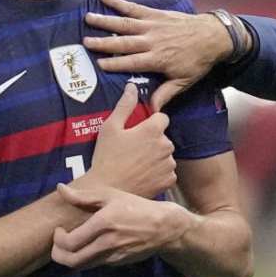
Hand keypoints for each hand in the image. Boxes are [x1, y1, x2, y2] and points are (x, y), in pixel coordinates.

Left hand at [51, 183, 196, 268]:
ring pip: (82, 266)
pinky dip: (87, 258)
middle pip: (71, 261)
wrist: (164, 227)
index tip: (59, 230)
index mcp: (103, 223)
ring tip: (71, 246)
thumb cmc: (136, 207)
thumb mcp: (111, 195)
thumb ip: (83, 196)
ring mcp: (112, 255)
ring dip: (70, 259)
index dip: (57, 240)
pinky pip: (95, 264)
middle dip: (58, 255)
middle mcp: (106, 243)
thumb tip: (60, 188)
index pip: (69, 242)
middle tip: (59, 243)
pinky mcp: (118, 263)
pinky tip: (89, 247)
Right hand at [75, 82, 175, 199]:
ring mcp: (169, 163)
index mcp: (153, 130)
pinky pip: (167, 171)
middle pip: (164, 137)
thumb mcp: (110, 127)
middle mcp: (166, 145)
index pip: (162, 118)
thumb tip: (131, 86)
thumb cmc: (106, 157)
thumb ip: (125, 105)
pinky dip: (158, 173)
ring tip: (137, 164)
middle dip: (153, 141)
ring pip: (166, 155)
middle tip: (134, 150)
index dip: (151, 123)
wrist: (107, 190)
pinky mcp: (169, 180)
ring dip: (156, 157)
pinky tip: (143, 175)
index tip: (139, 131)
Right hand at [83, 0, 237, 108]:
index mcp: (157, 59)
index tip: (99, 64)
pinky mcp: (155, 14)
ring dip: (106, 21)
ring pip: (126, 23)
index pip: (131, 62)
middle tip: (86, 41)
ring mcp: (153, 25)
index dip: (115, 63)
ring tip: (89, 18)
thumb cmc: (198, 61)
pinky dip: (120, 2)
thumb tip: (152, 111)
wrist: (213, 36)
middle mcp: (152, 41)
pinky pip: (135, 7)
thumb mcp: (183, 81)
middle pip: (124, 42)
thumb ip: (165, 94)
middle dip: (104, 42)